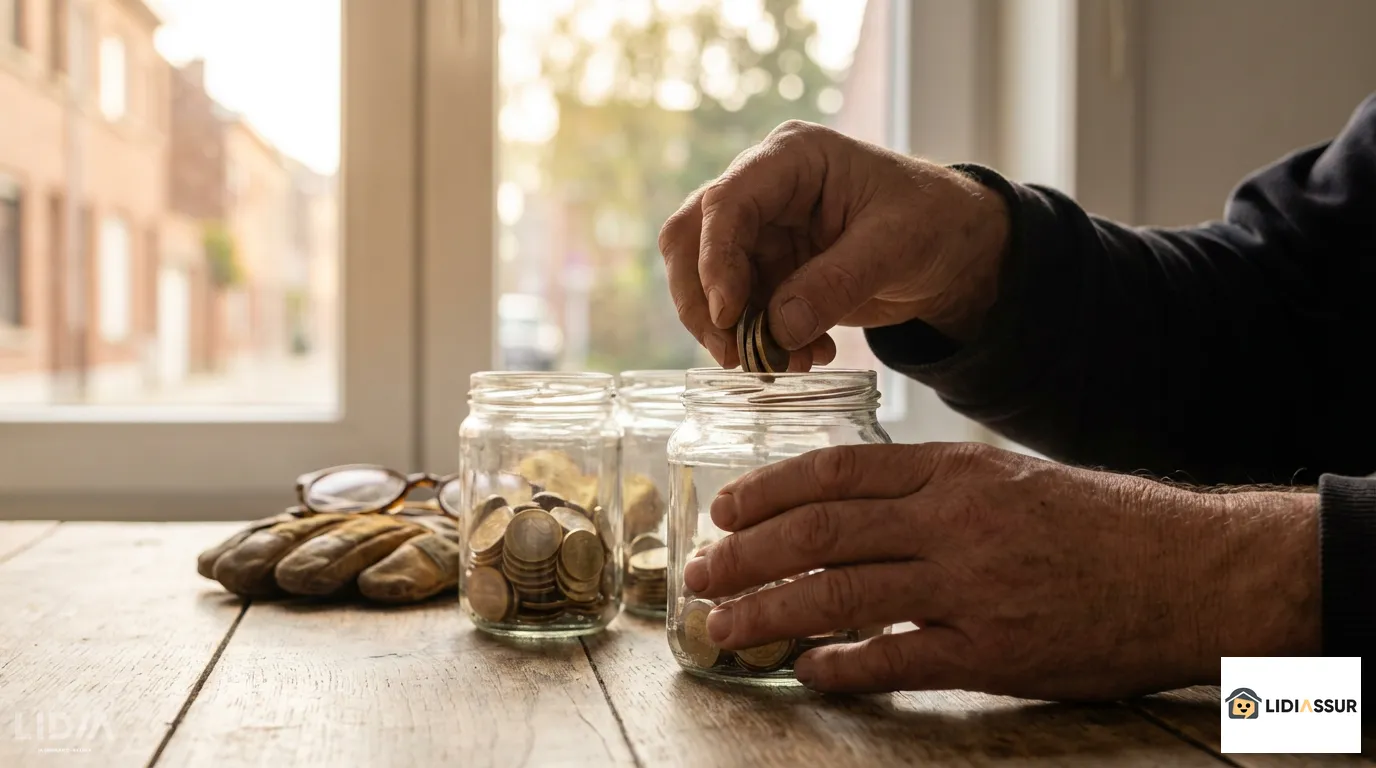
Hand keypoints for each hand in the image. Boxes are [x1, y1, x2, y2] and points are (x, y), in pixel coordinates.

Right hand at [658, 120, 1009, 368]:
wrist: (955, 249)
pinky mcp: (768, 272)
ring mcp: (762, 233)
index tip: (730, 316)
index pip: (726, 202)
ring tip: (786, 365)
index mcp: (793, 158)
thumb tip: (778, 329)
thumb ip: (836, 283)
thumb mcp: (895, 246)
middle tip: (733, 354)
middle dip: (704, 302)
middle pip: (692, 240)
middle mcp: (764, 190)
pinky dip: (762, 342)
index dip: (715, 260)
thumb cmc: (934, 220)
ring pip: (707, 284)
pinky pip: (741, 312)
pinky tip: (806, 358)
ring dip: (736, 333)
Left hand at [683, 443, 1320, 699]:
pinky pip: (896, 659)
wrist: (1189, 570)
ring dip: (769, 612)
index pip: (837, 471)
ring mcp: (969, 587)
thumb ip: (934, 488)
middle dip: (747, 554)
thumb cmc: (1100, 523)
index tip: (725, 509)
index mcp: (954, 471)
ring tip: (724, 628)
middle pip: (821, 532)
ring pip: (840, 594)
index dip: (769, 491)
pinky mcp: (992, 652)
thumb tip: (855, 509)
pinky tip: (805, 671)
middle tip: (700, 575)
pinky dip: (841, 666)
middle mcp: (952, 521)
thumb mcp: (1011, 478)